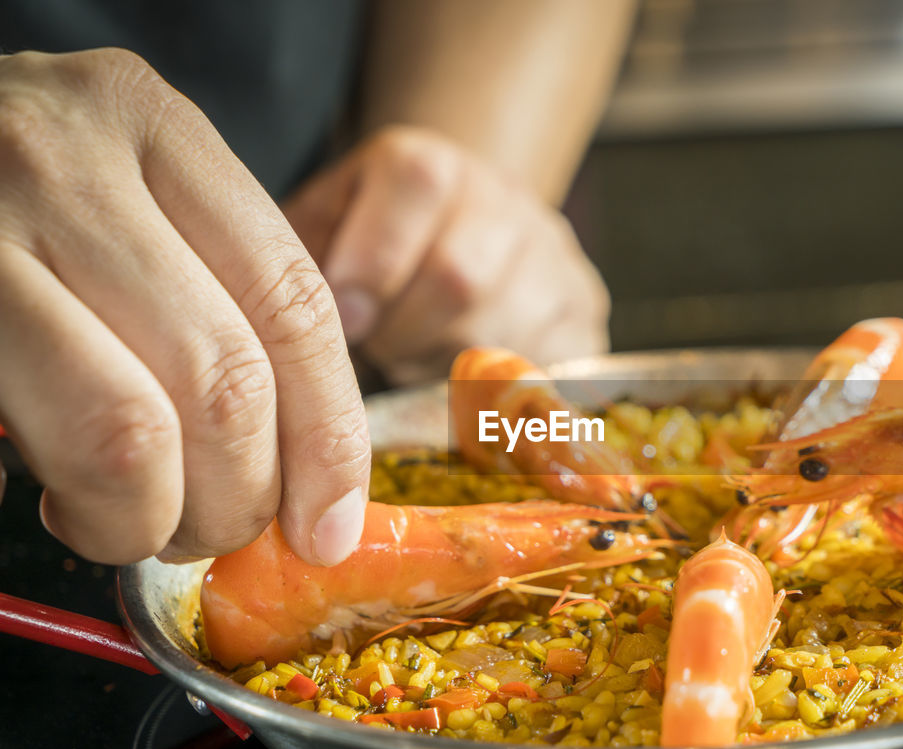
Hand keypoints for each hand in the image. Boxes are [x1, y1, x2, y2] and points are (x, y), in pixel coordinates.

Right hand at [0, 49, 369, 565]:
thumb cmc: (7, 187)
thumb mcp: (124, 191)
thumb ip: (214, 292)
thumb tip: (311, 480)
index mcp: (151, 124)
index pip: (292, 303)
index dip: (328, 438)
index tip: (329, 524)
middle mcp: (62, 159)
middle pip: (224, 379)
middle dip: (240, 497)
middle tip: (214, 529)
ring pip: (129, 429)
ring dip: (153, 517)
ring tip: (137, 523)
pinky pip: (30, 444)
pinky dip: (79, 503)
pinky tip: (66, 499)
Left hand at [283, 126, 609, 386]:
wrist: (455, 238)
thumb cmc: (362, 252)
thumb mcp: (319, 234)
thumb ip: (292, 261)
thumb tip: (285, 331)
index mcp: (433, 165)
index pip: (418, 184)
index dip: (374, 261)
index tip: (343, 323)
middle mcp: (506, 200)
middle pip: (461, 274)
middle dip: (405, 333)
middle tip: (380, 353)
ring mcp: (556, 260)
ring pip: (506, 331)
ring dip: (446, 369)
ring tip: (418, 367)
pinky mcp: (584, 316)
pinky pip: (546, 371)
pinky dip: (495, 397)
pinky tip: (464, 389)